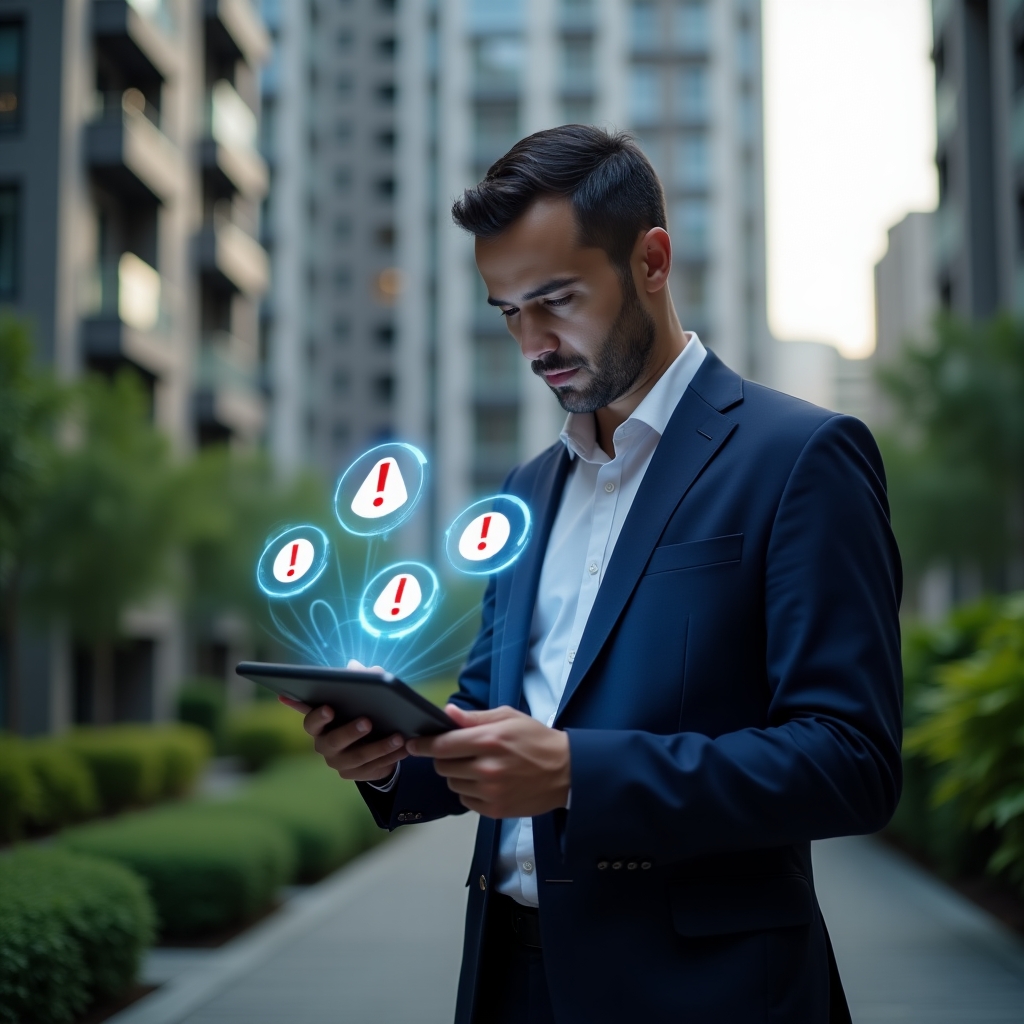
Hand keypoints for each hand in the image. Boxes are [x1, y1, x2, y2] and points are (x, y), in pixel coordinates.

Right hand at [279, 660, 407, 781]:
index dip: (318, 716)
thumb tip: (366, 669)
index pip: (311, 722)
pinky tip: (405, 748)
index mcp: (320, 726)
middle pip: (334, 741)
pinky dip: (392, 757)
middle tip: (368, 722)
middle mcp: (325, 746)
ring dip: (380, 747)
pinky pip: (375, 767)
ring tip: (398, 737)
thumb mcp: (357, 698)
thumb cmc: (356, 714)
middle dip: (351, 731)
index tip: (329, 709)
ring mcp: (340, 763)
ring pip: (359, 757)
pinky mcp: (356, 775)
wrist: (365, 744)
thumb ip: (359, 681)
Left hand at [406, 705, 570, 818]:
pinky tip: (486, 782)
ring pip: (453, 784)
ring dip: (458, 774)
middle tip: (458, 752)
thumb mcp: (508, 718)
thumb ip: (475, 718)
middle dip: (444, 758)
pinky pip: (465, 800)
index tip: (413, 744)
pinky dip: (470, 791)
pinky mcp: (495, 810)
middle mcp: (487, 768)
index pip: (442, 746)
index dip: (423, 745)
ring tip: (478, 766)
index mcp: (489, 741)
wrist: (566, 772)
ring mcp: (490, 792)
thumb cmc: (537, 739)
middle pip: (443, 767)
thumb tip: (447, 713)